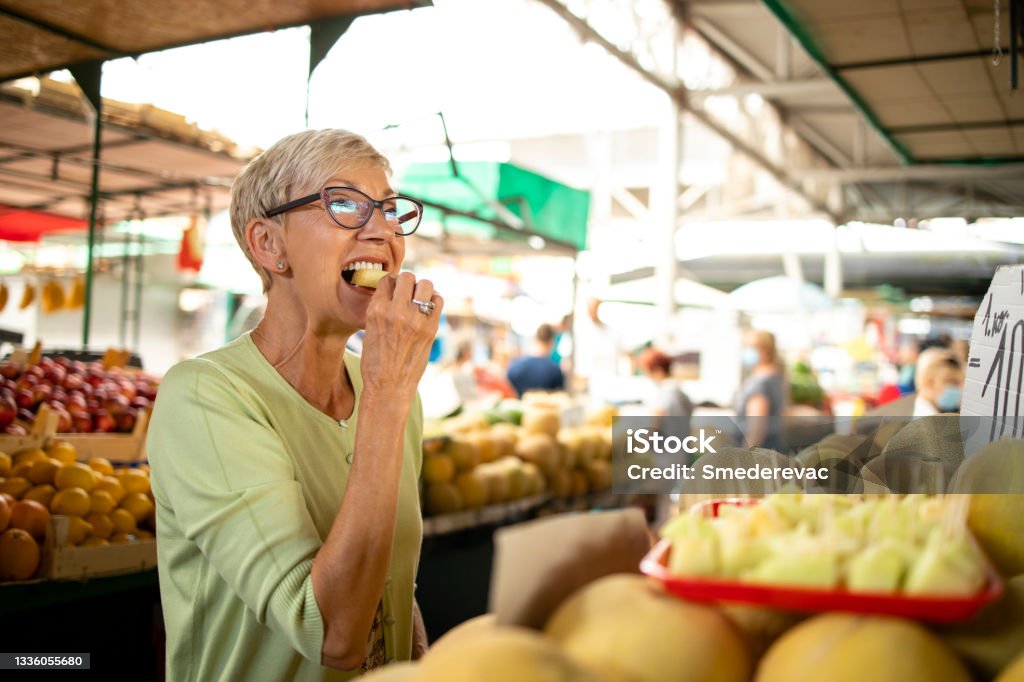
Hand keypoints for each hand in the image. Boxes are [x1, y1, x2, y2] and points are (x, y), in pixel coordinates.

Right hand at [360, 272, 442, 403]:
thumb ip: (381, 309)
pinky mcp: (430, 329)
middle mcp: (396, 311)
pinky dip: (435, 300)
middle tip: (408, 293)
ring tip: (420, 299)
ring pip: (426, 284)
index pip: (388, 280)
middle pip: (408, 277)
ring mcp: (415, 320)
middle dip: (408, 283)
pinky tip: (429, 308)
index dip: (392, 284)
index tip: (395, 291)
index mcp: (376, 310)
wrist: (388, 386)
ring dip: (423, 288)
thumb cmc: (376, 361)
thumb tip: (394, 291)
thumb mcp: (369, 329)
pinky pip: (438, 300)